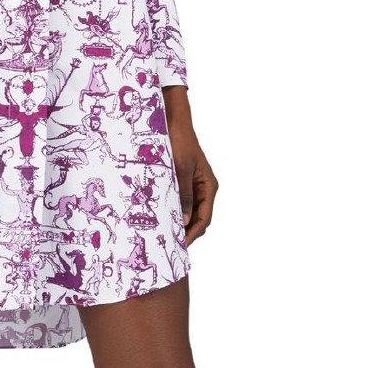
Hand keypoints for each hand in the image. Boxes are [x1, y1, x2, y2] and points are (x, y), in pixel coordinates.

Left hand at [162, 85, 217, 244]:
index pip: (204, 218)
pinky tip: (159, 217)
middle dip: (185, 231)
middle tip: (169, 245)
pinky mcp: (181, 181)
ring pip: (187, 211)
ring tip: (163, 234)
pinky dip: (171, 210)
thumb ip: (184, 195)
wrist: (173, 122)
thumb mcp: (181, 170)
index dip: (193, 234)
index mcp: (208, 186)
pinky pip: (178, 201)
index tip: (181, 245)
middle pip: (196, 218)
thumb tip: (185, 221)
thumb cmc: (179, 143)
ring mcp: (192, 185)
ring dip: (177, 222)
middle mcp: (203, 188)